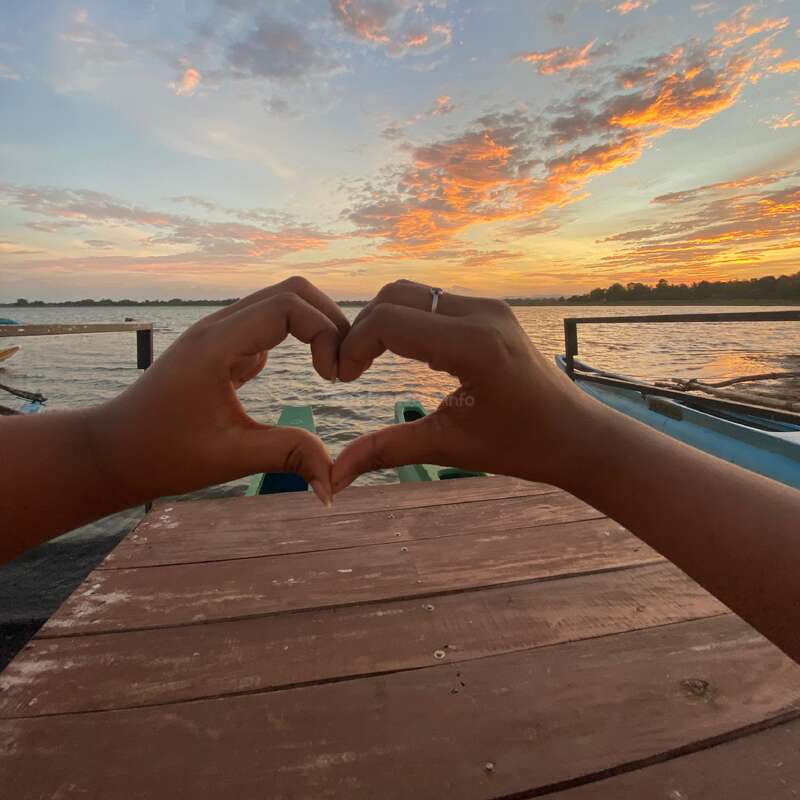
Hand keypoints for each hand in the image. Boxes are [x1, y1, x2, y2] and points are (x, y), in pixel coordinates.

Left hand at [88, 277, 347, 506]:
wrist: (112, 451)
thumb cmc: (160, 454)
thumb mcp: (228, 458)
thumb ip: (287, 456)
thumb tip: (334, 480)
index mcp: (216, 345)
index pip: (287, 305)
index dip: (323, 333)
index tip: (331, 378)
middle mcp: (218, 328)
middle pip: (290, 290)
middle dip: (329, 320)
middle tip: (342, 367)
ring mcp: (220, 334)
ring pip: (281, 302)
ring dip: (315, 326)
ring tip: (331, 369)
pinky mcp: (223, 348)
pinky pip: (270, 325)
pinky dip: (299, 338)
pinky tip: (310, 371)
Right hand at [333, 280, 595, 492]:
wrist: (577, 434)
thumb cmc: (521, 446)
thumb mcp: (449, 446)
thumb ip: (386, 450)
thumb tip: (333, 478)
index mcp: (473, 345)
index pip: (389, 322)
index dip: (353, 347)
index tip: (343, 380)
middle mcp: (481, 313)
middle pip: (394, 296)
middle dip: (362, 329)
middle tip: (349, 371)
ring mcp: (488, 306)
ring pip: (412, 293)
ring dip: (383, 322)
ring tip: (369, 362)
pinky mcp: (490, 310)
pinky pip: (433, 301)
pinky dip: (407, 321)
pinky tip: (401, 355)